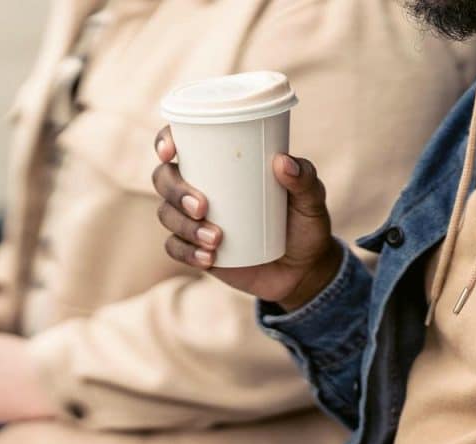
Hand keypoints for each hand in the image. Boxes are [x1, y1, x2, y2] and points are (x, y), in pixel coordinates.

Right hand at [152, 126, 342, 310]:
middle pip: (164, 178)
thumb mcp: (311, 200)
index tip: (171, 152)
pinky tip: (208, 258)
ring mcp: (194, 220)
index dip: (165, 140)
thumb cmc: (304, 223)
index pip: (182, 143)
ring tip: (216, 239)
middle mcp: (199, 187)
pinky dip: (187, 252)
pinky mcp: (195, 249)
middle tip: (202, 207)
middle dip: (176, 191)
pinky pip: (175, 248)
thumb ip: (304, 179)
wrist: (303, 269)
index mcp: (220, 164)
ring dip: (184, 226)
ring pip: (166, 214)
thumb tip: (283, 162)